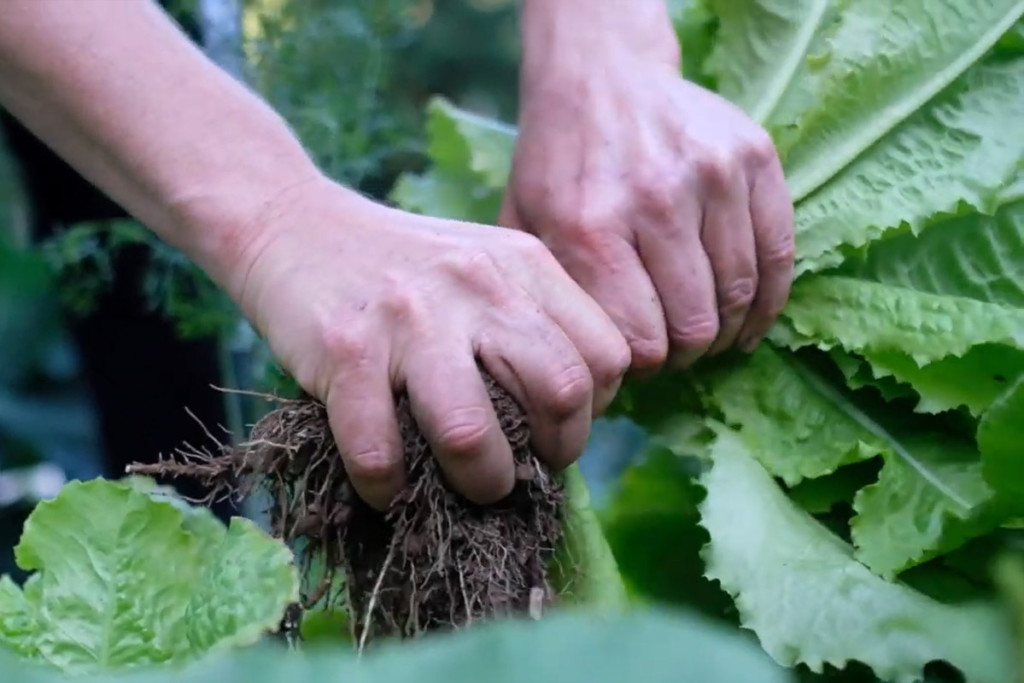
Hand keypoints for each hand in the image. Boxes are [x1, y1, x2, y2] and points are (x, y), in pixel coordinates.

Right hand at [227, 177, 629, 509]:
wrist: (293, 223)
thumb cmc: (400, 265)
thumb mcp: (484, 265)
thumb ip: (532, 319)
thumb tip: (569, 415)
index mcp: (523, 265)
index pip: (607, 354)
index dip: (595, 409)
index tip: (557, 427)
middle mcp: (477, 286)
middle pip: (562, 392)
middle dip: (555, 452)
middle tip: (526, 467)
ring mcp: (411, 319)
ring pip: (474, 435)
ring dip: (480, 483)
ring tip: (469, 488)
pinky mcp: (345, 351)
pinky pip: (380, 452)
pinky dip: (387, 487)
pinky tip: (387, 484)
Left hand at [502, 4, 794, 372]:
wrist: (601, 77)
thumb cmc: (559, 164)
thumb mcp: (525, 227)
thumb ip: (549, 296)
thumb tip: (579, 369)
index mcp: (589, 227)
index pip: (638, 342)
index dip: (640, 367)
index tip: (635, 362)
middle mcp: (654, 200)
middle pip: (694, 327)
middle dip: (684, 355)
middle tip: (672, 351)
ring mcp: (712, 174)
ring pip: (739, 296)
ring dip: (725, 331)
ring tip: (705, 335)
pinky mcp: (753, 156)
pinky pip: (779, 254)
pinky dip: (768, 301)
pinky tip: (749, 322)